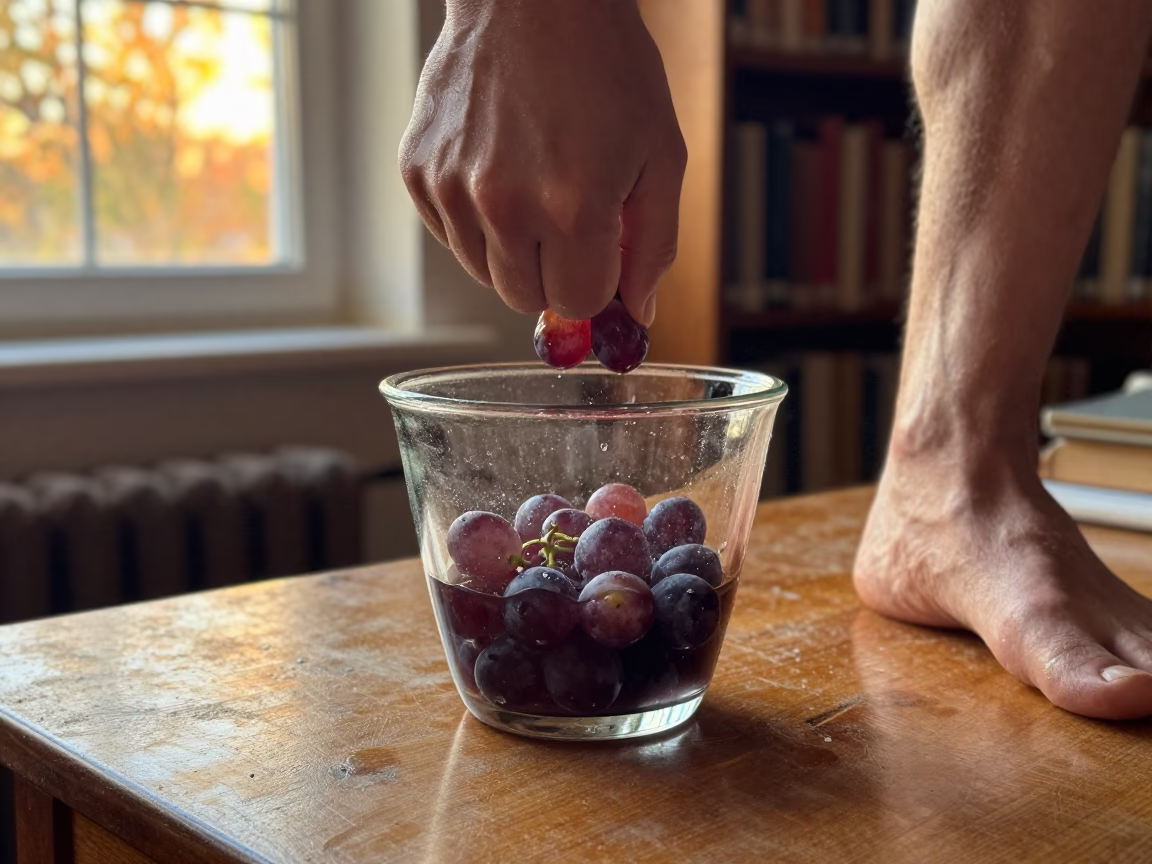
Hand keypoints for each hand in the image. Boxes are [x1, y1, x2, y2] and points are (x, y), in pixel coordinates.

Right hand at [399, 0, 685, 324]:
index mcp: (572, 207)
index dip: (597, 285)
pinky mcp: (418, 172)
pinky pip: (451, 236)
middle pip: (526, 299)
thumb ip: (654, 247)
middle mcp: (503, 206)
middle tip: (572, 221)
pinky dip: (477, 222)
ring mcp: (452, 189)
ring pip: (485, 274)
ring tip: (535, 185)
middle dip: (556, 274)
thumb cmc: (606, 66)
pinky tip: (499, 170)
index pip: (577, 304)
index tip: (603, 254)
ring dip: (515, 250)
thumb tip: (636, 316)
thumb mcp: (661, 155)